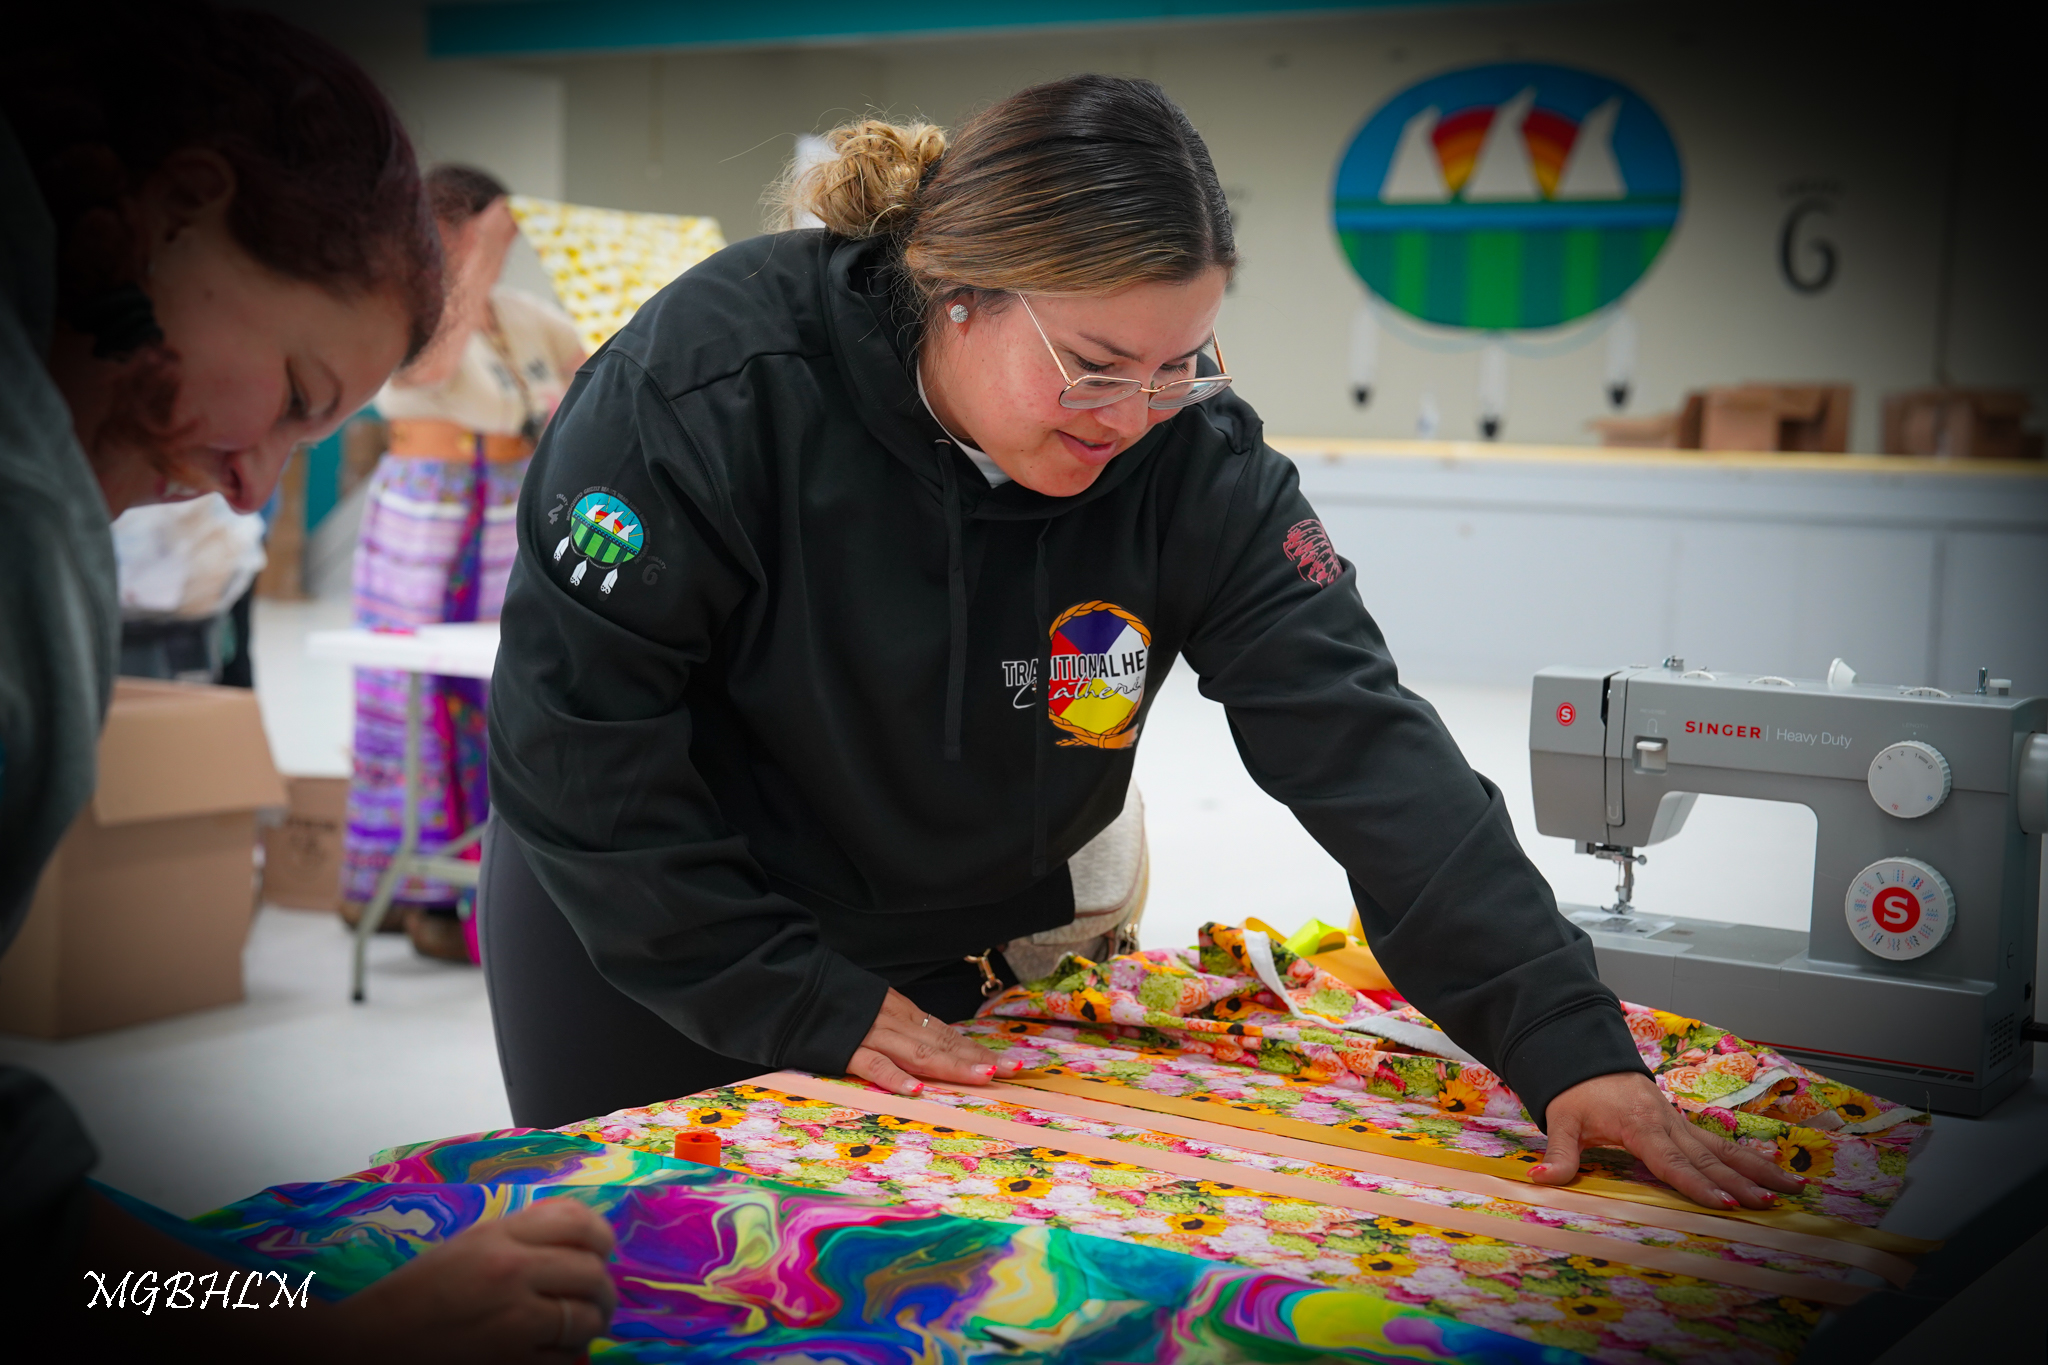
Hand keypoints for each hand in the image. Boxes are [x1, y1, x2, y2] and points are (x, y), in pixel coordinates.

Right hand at [330, 1197, 616, 1360]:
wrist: (366, 1346)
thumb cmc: (415, 1295)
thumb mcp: (468, 1247)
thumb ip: (521, 1237)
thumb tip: (582, 1241)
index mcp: (499, 1236)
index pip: (578, 1220)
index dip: (602, 1236)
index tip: (602, 1251)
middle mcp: (512, 1272)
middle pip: (592, 1273)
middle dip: (603, 1291)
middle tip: (597, 1302)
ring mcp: (514, 1323)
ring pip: (586, 1320)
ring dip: (588, 1327)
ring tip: (577, 1330)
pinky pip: (567, 1360)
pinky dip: (567, 1358)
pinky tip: (549, 1355)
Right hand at [846, 988, 1021, 1094]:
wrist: (787, 983)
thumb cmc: (830, 1002)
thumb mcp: (872, 1010)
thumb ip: (897, 1029)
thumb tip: (925, 1053)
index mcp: (900, 1012)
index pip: (947, 1034)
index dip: (977, 1050)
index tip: (1009, 1063)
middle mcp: (893, 1020)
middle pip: (942, 1043)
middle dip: (978, 1058)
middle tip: (1012, 1071)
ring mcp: (870, 1032)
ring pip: (917, 1051)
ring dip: (951, 1065)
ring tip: (982, 1077)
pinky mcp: (843, 1046)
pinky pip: (871, 1063)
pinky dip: (893, 1076)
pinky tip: (914, 1089)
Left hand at [1532, 1071, 1804, 1210]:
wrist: (1585, 1057)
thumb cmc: (1576, 1092)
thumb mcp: (1561, 1120)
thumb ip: (1559, 1153)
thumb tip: (1542, 1179)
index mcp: (1640, 1127)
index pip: (1673, 1163)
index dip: (1699, 1186)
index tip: (1726, 1204)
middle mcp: (1666, 1125)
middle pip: (1708, 1159)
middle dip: (1742, 1182)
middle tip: (1772, 1202)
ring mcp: (1678, 1124)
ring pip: (1722, 1150)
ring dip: (1756, 1169)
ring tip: (1792, 1187)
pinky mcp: (1681, 1124)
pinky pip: (1717, 1143)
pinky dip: (1745, 1158)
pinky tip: (1769, 1171)